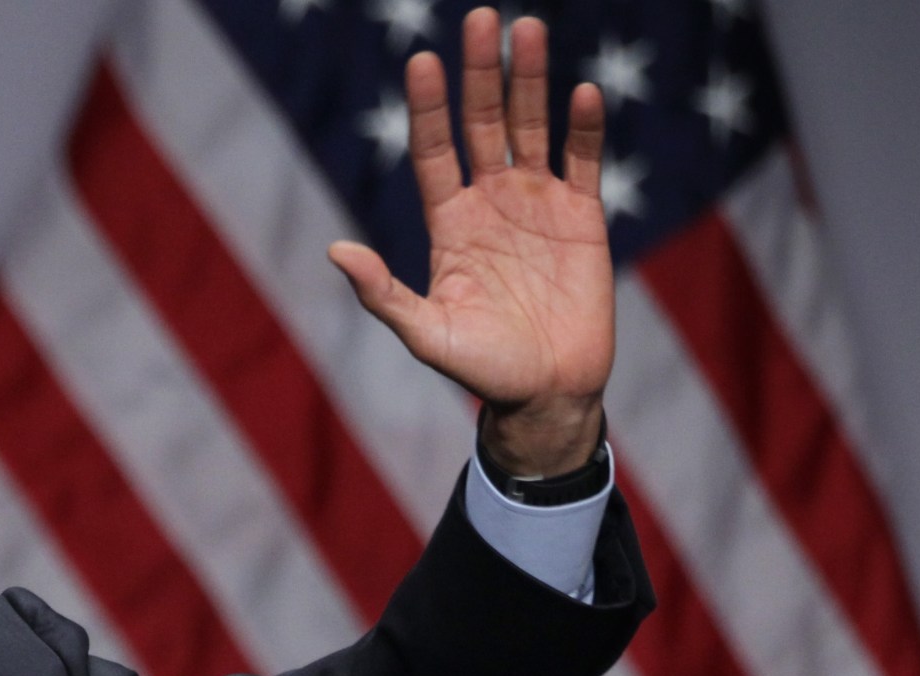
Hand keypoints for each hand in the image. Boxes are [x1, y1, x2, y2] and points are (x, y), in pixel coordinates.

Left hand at [327, 8, 612, 474]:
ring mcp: (539, 204)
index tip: (421, 62)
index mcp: (450, 222)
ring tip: (528, 29)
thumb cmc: (481, 368)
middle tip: (480, 18)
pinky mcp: (584, 218)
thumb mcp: (425, 333)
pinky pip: (584, 162)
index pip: (435, 150)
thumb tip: (335, 251)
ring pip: (533, 128)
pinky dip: (584, 129)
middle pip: (483, 123)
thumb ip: (383, 294)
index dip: (429, 108)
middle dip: (480, 74)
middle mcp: (491, 201)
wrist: (546, 393)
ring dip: (530, 81)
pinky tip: (580, 93)